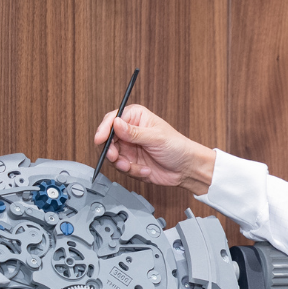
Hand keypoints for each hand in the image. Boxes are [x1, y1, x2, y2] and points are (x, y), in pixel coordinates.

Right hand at [93, 104, 215, 194]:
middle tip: (116, 157)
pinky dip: (131, 171)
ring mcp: (129, 147)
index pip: (113, 119)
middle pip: (108, 138)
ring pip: (112, 155)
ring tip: (132, 166)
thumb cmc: (177, 147)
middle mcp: (130, 131)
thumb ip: (134, 132)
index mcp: (136, 117)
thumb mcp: (156, 137)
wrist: (186, 169)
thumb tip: (116, 123)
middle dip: (111, 150)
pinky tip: (145, 170)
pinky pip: (121, 167)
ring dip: (121, 163)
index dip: (104, 129)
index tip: (101, 140)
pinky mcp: (131, 161)